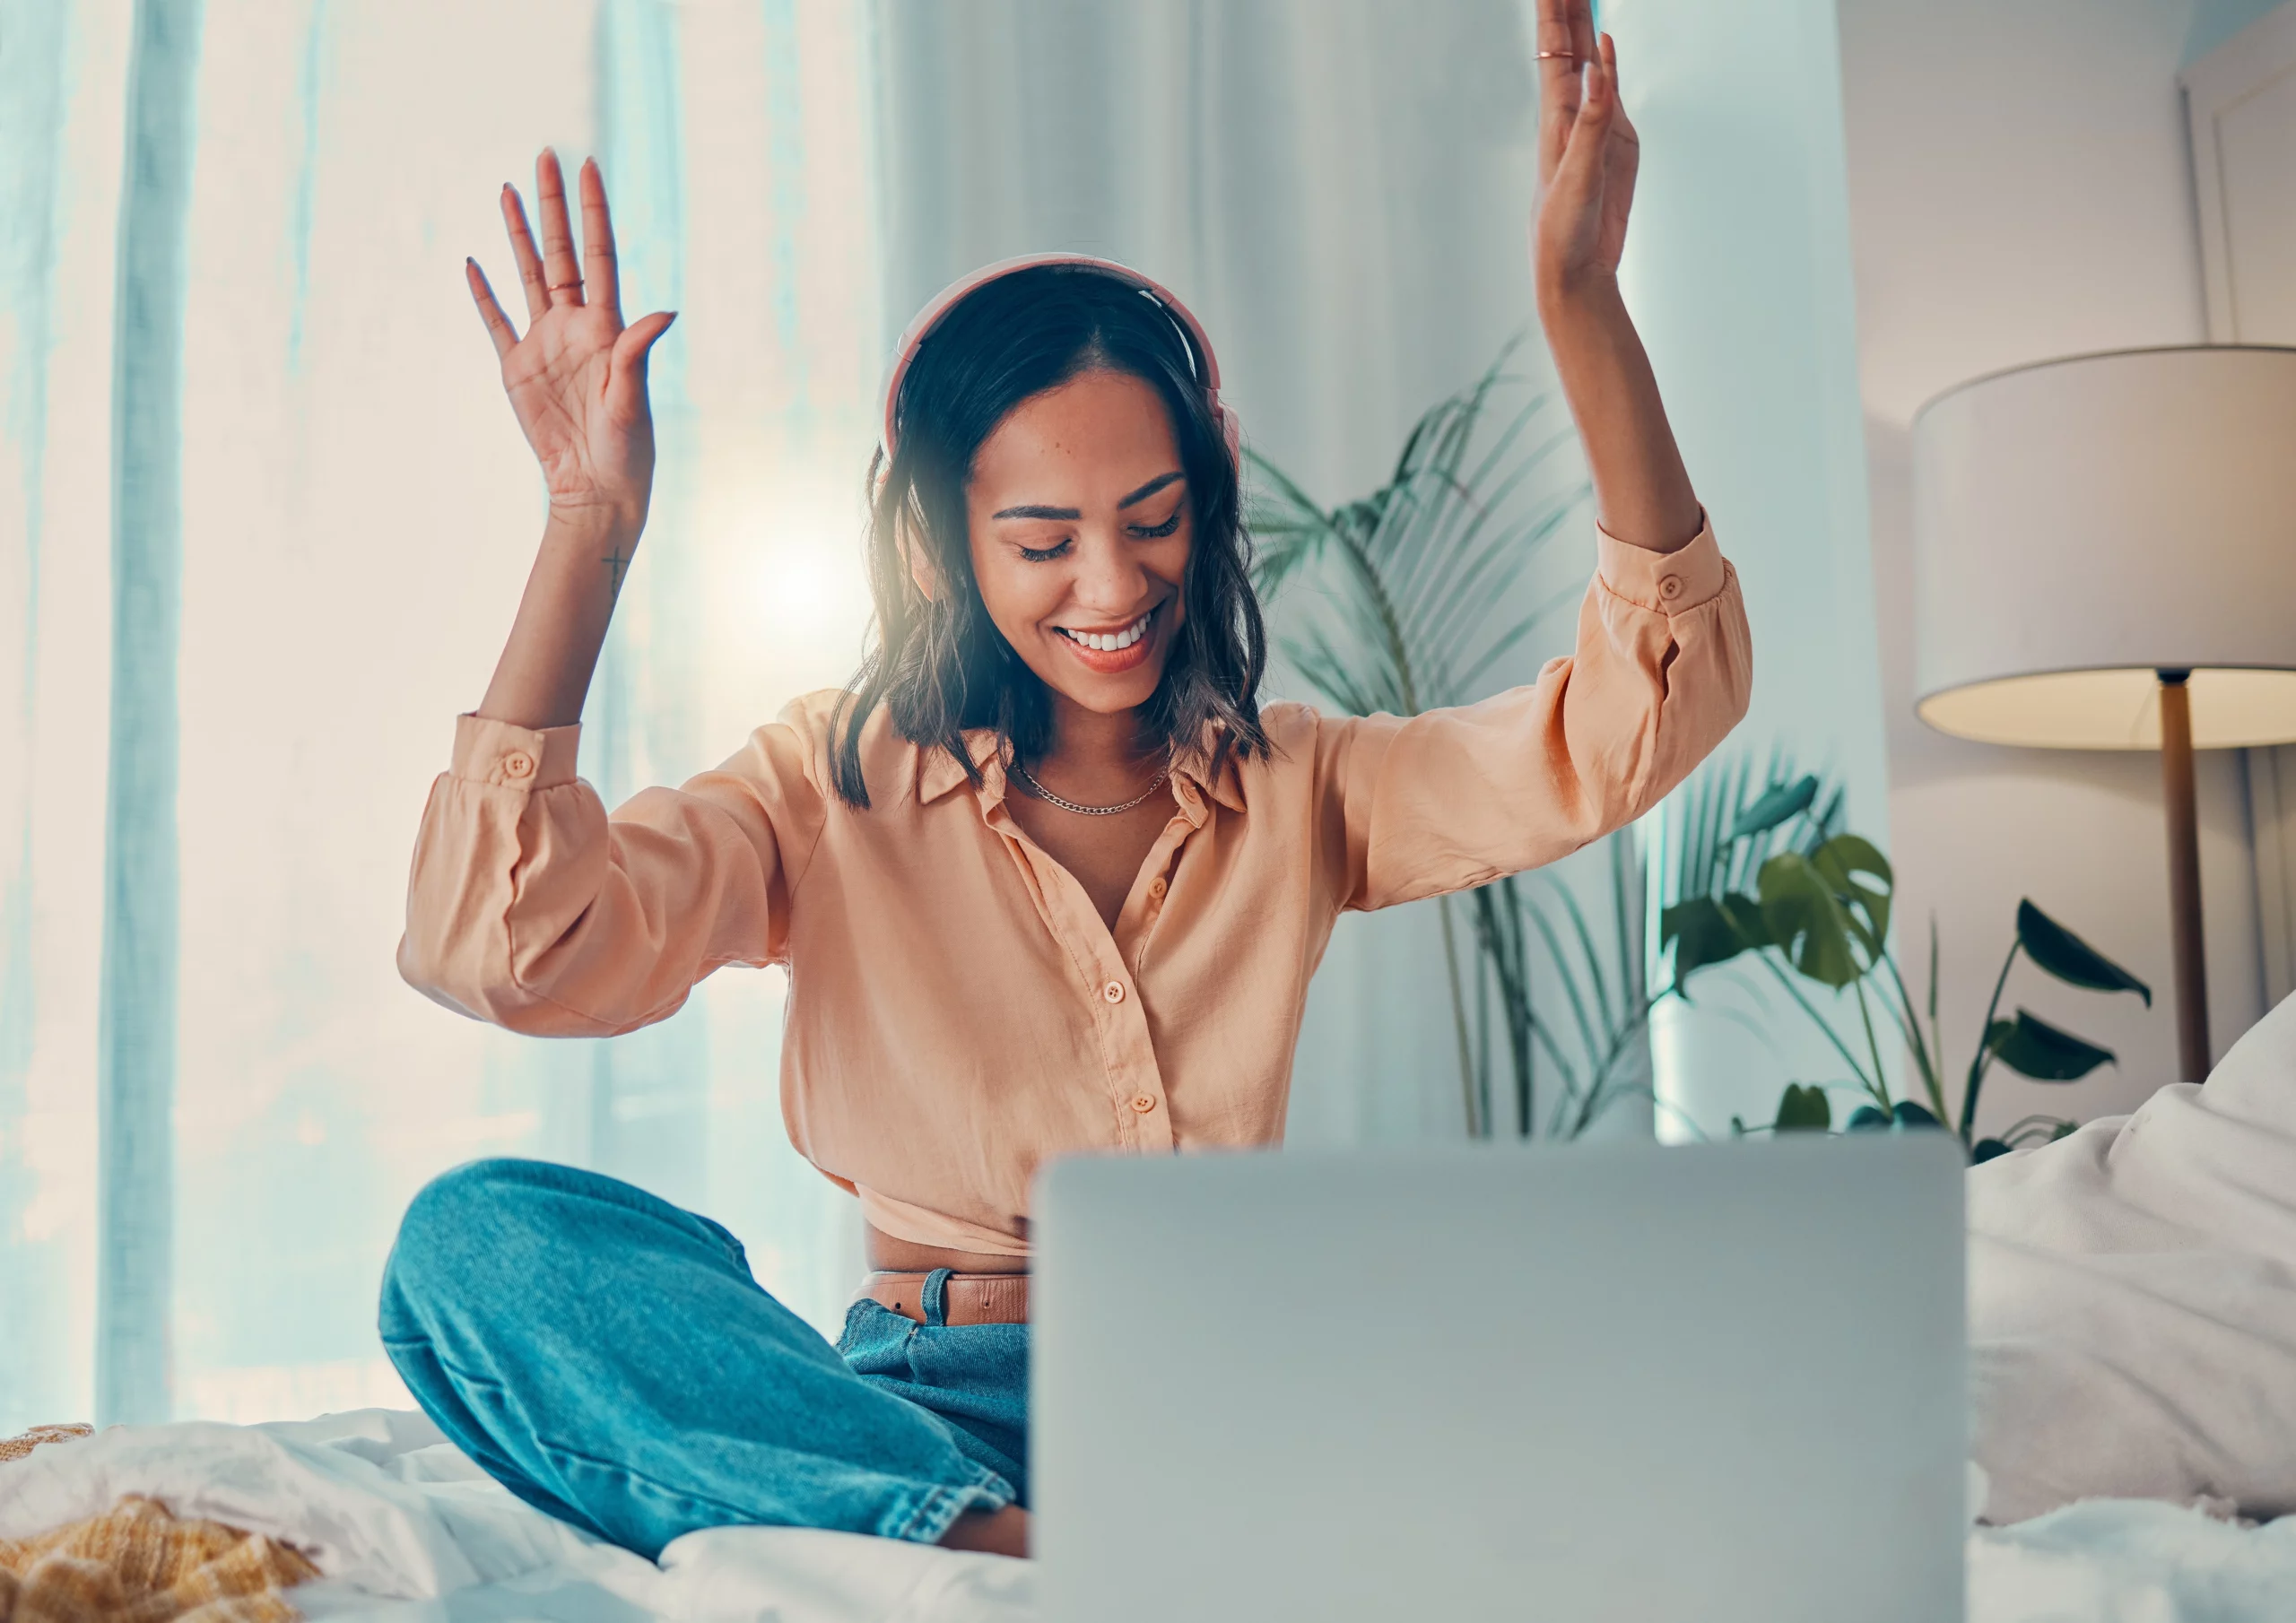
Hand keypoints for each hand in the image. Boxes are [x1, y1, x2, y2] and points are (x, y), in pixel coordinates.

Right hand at [468, 150, 676, 529]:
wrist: (595, 487)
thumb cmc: (626, 448)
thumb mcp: (633, 398)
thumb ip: (639, 351)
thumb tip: (666, 312)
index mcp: (607, 326)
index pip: (598, 254)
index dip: (592, 212)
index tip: (588, 166)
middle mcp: (575, 326)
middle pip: (559, 252)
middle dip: (553, 204)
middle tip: (545, 155)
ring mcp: (544, 344)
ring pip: (527, 274)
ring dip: (518, 233)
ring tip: (508, 190)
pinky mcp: (517, 369)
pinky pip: (496, 321)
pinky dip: (483, 294)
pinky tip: (472, 262)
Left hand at [1531, 5, 1637, 303]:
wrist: (1577, 268)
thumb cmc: (1564, 230)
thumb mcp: (1578, 175)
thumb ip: (1591, 122)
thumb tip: (1599, 66)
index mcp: (1557, 114)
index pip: (1554, 47)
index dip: (1554, 9)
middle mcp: (1573, 111)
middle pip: (1569, 43)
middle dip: (1567, 5)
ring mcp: (1596, 124)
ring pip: (1591, 60)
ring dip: (1584, 23)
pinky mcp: (1616, 141)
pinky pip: (1613, 91)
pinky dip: (1611, 62)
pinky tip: (1607, 42)